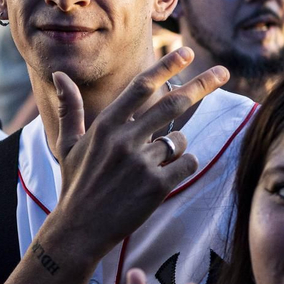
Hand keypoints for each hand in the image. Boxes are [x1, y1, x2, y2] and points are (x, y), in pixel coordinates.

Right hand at [46, 48, 226, 257]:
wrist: (79, 230)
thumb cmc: (75, 185)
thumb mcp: (67, 145)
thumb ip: (70, 108)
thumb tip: (59, 75)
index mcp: (105, 126)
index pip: (141, 87)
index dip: (166, 67)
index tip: (186, 52)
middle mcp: (124, 140)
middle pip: (172, 103)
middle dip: (202, 84)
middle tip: (223, 72)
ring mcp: (141, 163)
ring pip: (180, 139)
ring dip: (177, 145)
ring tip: (157, 162)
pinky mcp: (156, 186)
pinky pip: (187, 163)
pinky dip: (184, 166)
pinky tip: (166, 177)